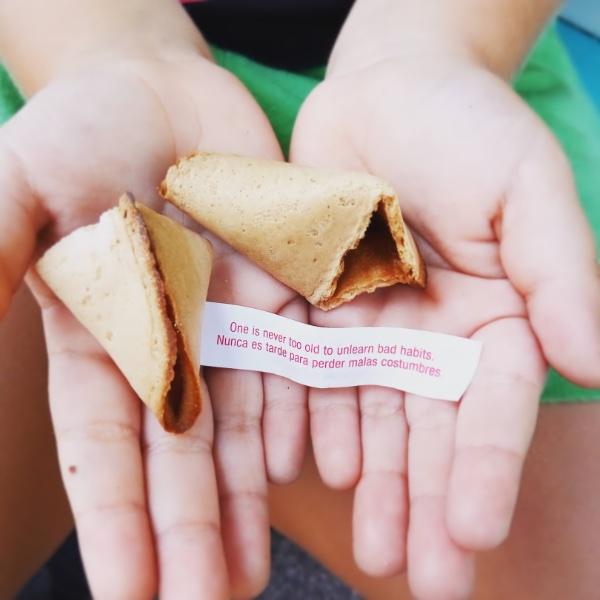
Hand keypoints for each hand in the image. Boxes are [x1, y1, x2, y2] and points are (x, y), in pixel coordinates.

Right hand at [1, 51, 303, 598]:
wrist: (165, 95)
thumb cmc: (84, 128)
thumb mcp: (24, 179)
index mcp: (103, 332)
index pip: (106, 441)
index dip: (114, 515)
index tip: (126, 593)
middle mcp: (172, 342)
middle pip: (181, 452)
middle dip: (189, 529)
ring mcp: (232, 321)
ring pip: (243, 425)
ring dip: (247, 500)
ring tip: (250, 575)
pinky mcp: (284, 293)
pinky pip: (300, 365)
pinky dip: (305, 419)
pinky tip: (312, 475)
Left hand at [291, 55, 599, 597]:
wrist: (386, 88)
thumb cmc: (466, 125)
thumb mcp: (527, 186)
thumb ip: (561, 272)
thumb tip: (591, 361)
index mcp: (494, 316)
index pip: (493, 407)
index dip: (485, 469)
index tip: (474, 531)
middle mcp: (430, 334)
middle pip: (428, 431)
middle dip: (426, 503)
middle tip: (422, 577)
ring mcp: (368, 326)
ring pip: (367, 417)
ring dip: (370, 482)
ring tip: (370, 549)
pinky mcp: (313, 306)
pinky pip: (307, 372)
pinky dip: (306, 420)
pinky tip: (304, 469)